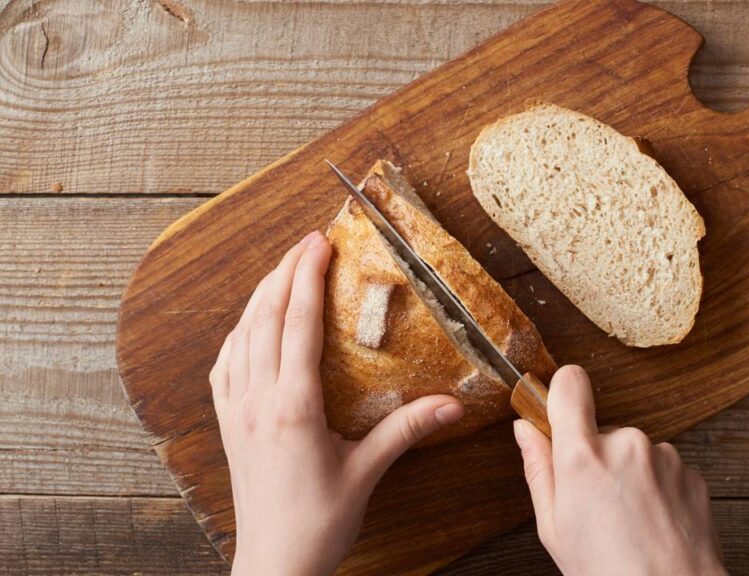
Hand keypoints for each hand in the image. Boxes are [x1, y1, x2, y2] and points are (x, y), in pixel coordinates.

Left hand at [209, 231, 464, 575]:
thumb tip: (451, 403)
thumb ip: (406, 430)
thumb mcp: (367, 473)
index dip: (307, 278)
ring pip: (241, 335)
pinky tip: (250, 325)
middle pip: (265, 317)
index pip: (298, 324)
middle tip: (307, 242)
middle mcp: (258, 400)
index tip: (320, 244)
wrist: (273, 564)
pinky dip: (239, 332)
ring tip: (283, 269)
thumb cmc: (318, 522)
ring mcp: (237, 410)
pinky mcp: (230, 423)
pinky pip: (226, 364)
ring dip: (260, 295)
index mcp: (293, 406)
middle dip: (284, 272)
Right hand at [514, 365, 726, 575]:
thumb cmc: (608, 573)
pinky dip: (656, 490)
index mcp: (583, 457)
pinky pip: (662, 469)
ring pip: (634, 452)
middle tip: (597, 507)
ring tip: (629, 524)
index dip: (561, 391)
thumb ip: (538, 470)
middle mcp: (627, 444)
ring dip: (629, 476)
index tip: (557, 410)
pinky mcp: (691, 472)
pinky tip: (652, 525)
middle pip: (601, 430)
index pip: (570, 384)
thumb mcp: (554, 529)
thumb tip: (524, 429)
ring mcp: (664, 456)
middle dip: (596, 458)